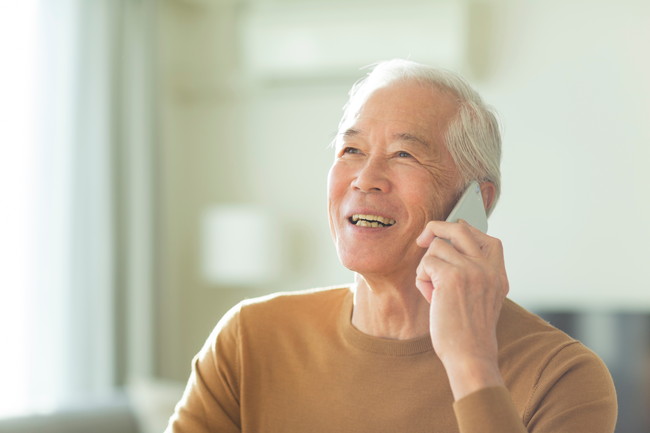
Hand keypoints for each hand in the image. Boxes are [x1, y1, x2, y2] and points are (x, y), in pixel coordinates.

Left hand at [415, 220, 508, 399]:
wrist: (470, 356)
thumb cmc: (468, 332)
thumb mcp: (482, 299)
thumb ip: (475, 275)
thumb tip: (446, 246)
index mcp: (498, 274)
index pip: (488, 239)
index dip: (463, 233)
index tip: (447, 239)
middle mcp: (488, 268)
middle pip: (460, 228)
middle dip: (436, 229)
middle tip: (421, 240)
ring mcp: (471, 270)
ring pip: (437, 246)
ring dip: (427, 267)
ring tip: (433, 291)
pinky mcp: (452, 276)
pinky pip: (426, 263)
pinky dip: (422, 280)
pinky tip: (431, 298)